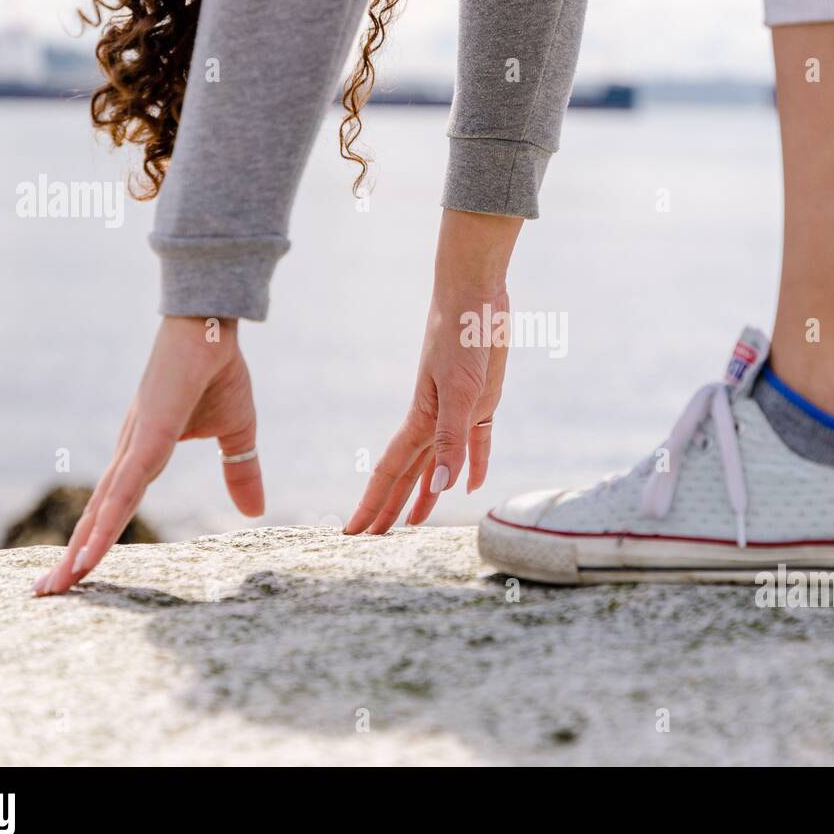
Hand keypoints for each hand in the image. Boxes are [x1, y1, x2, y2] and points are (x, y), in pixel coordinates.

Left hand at [33, 316, 262, 594]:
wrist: (213, 325)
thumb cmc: (219, 371)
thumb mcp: (239, 434)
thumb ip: (241, 472)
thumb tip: (254, 513)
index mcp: (146, 453)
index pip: (116, 505)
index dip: (95, 538)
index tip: (76, 573)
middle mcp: (132, 453)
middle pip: (97, 514)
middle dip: (73, 555)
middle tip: (46, 594)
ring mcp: (138, 443)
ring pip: (105, 508)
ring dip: (82, 548)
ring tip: (59, 586)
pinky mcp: (150, 433)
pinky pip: (126, 487)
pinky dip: (108, 520)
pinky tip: (91, 548)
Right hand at [345, 209, 522, 533]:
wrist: (475, 292)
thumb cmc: (461, 336)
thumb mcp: (461, 391)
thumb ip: (452, 439)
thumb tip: (442, 486)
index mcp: (420, 420)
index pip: (390, 472)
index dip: (372, 505)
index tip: (354, 534)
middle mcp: (433, 419)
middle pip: (407, 474)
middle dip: (389, 508)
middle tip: (373, 540)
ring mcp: (456, 410)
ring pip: (437, 462)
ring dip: (427, 492)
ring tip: (417, 523)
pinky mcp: (480, 401)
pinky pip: (474, 442)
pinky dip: (472, 463)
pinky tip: (471, 484)